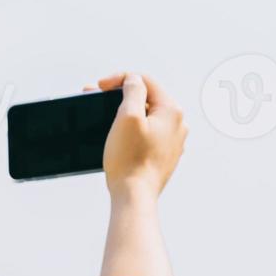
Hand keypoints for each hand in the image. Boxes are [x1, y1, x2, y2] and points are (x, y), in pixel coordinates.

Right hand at [94, 72, 186, 201]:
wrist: (134, 195)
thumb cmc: (130, 159)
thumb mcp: (127, 116)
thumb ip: (132, 90)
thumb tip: (133, 80)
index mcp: (171, 111)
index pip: (144, 81)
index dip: (119, 79)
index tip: (99, 87)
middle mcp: (178, 125)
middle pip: (146, 99)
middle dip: (120, 97)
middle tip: (98, 100)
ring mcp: (172, 142)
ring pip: (147, 117)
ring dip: (126, 114)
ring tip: (106, 120)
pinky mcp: (164, 156)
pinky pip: (147, 135)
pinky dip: (132, 132)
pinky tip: (118, 139)